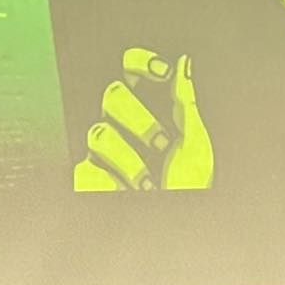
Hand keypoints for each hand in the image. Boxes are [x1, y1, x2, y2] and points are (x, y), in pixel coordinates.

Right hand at [72, 47, 213, 191]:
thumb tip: (184, 61)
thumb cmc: (191, 184)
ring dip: (130, 159)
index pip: (133, 69)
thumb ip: (186, 102)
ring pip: (99, 132)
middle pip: (113, 94)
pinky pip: (88, 167)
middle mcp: (124, 123)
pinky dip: (114, 181)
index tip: (162, 72)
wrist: (176, 224)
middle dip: (139, 119)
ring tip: (150, 181)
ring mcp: (104, 149)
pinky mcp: (89, 175)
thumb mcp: (196, 143)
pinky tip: (131, 192)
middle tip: (161, 144)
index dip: (142, 62)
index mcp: (152, 107)